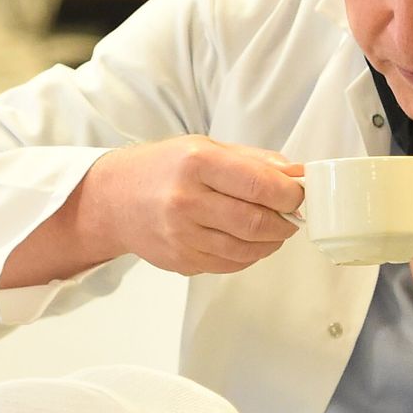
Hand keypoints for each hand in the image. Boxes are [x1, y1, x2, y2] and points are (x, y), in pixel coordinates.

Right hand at [80, 136, 304, 275]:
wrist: (113, 199)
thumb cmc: (162, 168)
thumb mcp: (207, 147)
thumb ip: (255, 161)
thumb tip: (298, 175)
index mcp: (196, 163)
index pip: (259, 184)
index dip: (290, 194)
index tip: (299, 194)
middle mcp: (185, 200)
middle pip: (256, 222)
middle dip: (285, 221)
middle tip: (292, 215)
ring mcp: (181, 235)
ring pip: (246, 250)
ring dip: (271, 242)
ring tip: (273, 228)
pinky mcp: (181, 260)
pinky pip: (229, 265)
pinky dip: (249, 255)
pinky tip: (248, 241)